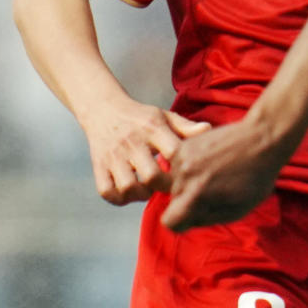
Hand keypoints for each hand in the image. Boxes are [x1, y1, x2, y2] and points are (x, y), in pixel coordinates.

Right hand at [81, 100, 201, 204]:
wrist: (102, 109)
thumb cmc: (141, 118)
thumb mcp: (164, 116)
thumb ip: (186, 127)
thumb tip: (208, 129)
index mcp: (151, 129)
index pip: (173, 153)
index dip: (183, 169)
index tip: (185, 174)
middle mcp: (131, 142)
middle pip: (151, 175)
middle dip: (164, 187)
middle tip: (167, 186)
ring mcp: (112, 156)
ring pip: (127, 187)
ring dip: (141, 194)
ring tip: (147, 189)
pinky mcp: (98, 165)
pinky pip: (106, 191)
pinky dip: (119, 198)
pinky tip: (129, 192)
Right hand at [159, 115, 288, 230]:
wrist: (261, 138)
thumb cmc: (255, 178)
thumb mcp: (237, 210)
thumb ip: (206, 218)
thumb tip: (186, 221)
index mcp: (196, 195)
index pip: (170, 221)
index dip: (182, 222)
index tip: (194, 216)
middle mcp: (184, 176)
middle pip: (174, 201)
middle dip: (190, 201)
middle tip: (215, 191)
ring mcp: (182, 158)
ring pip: (176, 183)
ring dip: (190, 183)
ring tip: (216, 175)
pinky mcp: (184, 144)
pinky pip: (179, 166)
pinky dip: (192, 167)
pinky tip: (212, 162)